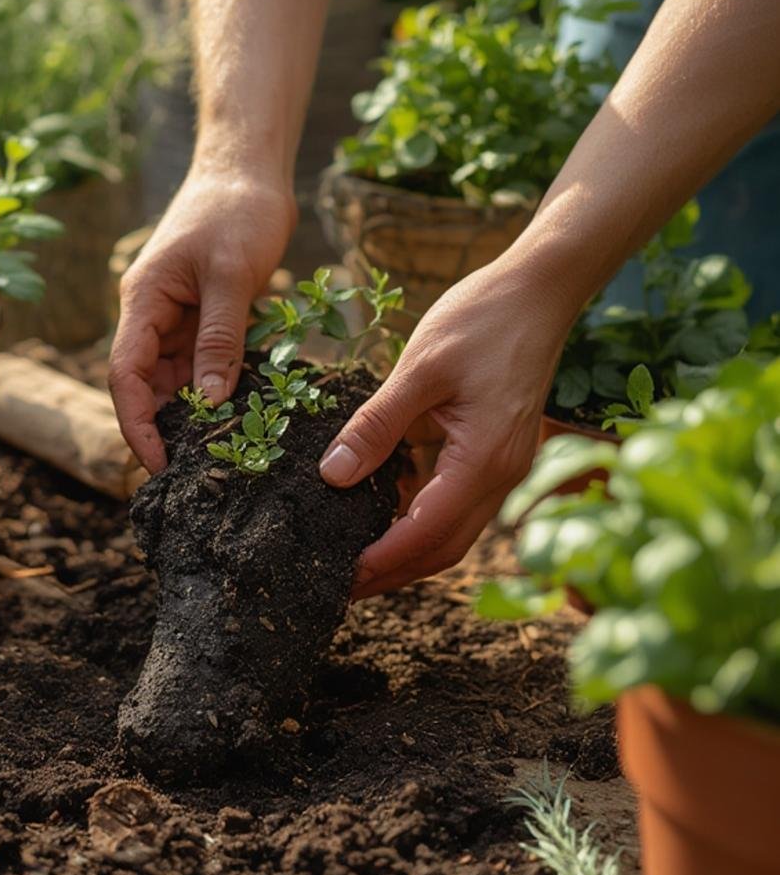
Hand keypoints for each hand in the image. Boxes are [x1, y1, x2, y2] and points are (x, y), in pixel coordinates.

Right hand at [109, 168, 295, 472]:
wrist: (251, 169)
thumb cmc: (237, 210)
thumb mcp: (232, 275)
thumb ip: (221, 339)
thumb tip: (211, 402)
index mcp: (143, 301)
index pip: (125, 376)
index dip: (138, 424)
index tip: (159, 465)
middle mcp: (154, 314)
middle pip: (148, 385)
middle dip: (167, 428)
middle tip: (200, 471)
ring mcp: (180, 316)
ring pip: (178, 379)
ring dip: (196, 412)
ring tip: (224, 452)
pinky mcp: (207, 315)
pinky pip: (206, 362)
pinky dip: (220, 388)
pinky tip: (242, 414)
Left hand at [318, 255, 576, 597]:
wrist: (540, 289)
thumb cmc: (483, 318)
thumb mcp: (418, 368)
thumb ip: (376, 425)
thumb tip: (333, 475)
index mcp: (484, 461)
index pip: (426, 534)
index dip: (381, 561)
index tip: (339, 578)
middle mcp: (502, 477)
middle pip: (443, 549)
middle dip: (393, 572)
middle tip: (339, 585)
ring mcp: (504, 467)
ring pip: (452, 530)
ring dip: (406, 548)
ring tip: (354, 554)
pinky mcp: (498, 453)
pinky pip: (456, 500)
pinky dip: (420, 514)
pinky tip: (381, 505)